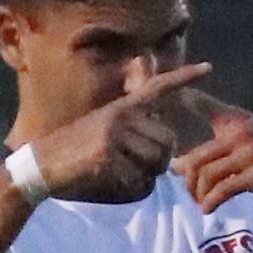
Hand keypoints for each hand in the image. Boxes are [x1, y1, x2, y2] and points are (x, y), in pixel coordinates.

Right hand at [28, 58, 216, 203]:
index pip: (158, 87)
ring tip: (123, 171)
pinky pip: (138, 178)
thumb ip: (134, 129)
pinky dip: (129, 185)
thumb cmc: (78, 149)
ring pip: (156, 160)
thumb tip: (167, 144)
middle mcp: (121, 115)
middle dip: (161, 161)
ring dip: (147, 174)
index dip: (184, 77)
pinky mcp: (106, 153)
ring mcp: (113, 133)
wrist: (44, 162)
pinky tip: (110, 178)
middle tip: (140, 166)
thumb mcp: (104, 127)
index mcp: (123, 106)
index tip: (208, 67)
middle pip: (167, 141)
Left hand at [178, 103, 252, 214]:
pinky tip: (208, 210)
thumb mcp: (247, 142)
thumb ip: (214, 150)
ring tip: (201, 202)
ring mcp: (249, 154)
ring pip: (206, 175)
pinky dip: (210, 202)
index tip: (154, 94)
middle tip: (189, 191)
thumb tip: (175, 167)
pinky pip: (222, 190)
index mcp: (236, 118)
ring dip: (198, 194)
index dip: (179, 96)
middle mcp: (241, 132)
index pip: (202, 103)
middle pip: (196, 156)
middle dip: (187, 178)